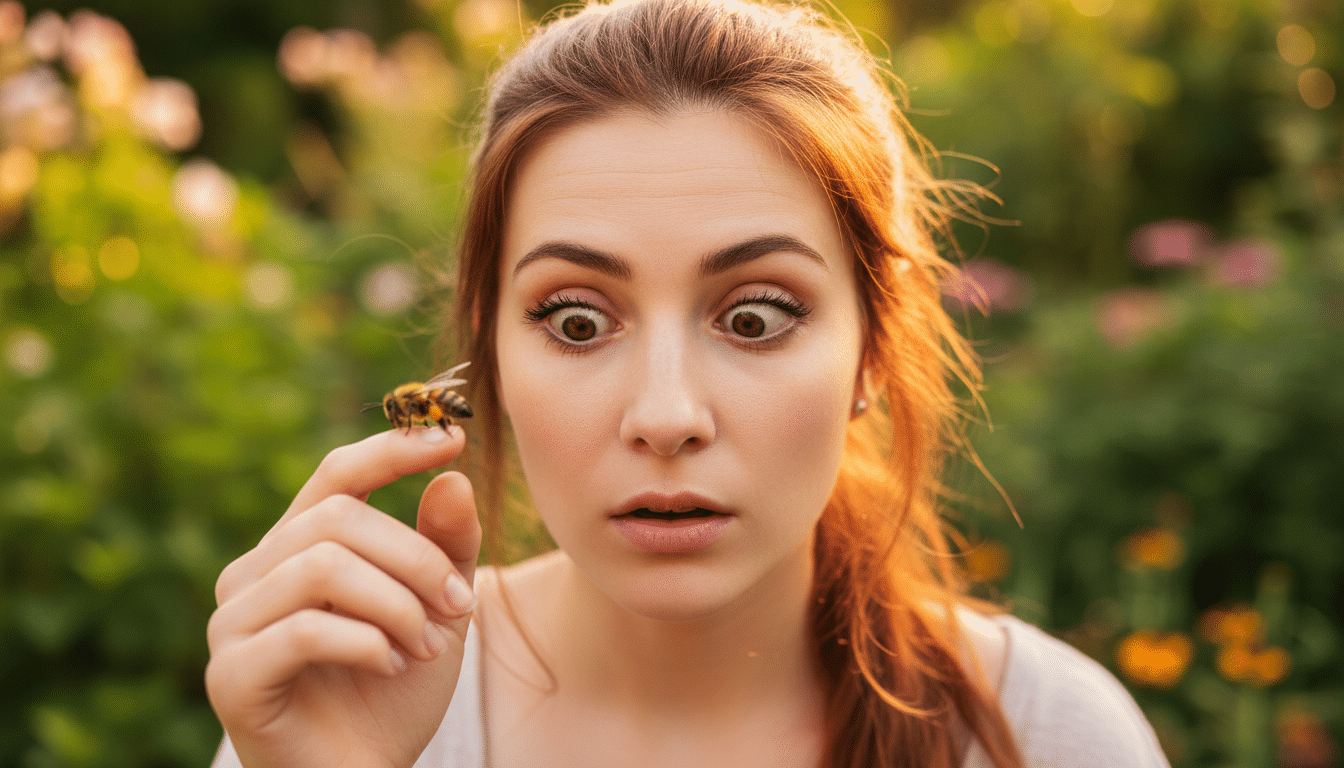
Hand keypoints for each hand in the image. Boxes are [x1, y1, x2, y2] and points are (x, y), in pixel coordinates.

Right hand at [205, 426, 480, 767]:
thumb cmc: (395, 690)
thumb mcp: (437, 608)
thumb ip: (445, 545)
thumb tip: (450, 477)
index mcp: (295, 547)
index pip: (336, 474)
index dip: (392, 449)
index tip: (454, 438)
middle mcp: (252, 573)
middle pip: (338, 519)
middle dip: (416, 558)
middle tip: (460, 604)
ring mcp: (232, 622)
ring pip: (324, 566)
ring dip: (397, 604)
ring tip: (426, 644)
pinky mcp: (230, 674)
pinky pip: (305, 629)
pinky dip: (367, 642)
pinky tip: (390, 666)